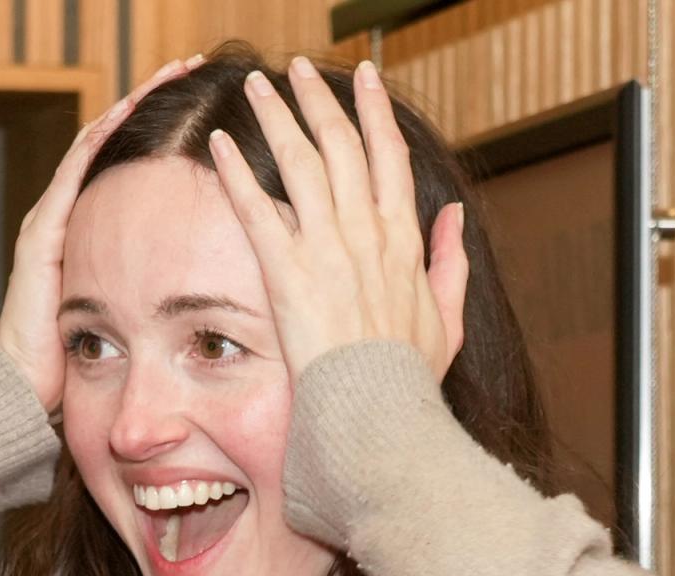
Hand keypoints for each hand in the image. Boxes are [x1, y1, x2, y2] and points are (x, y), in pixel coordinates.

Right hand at [0, 56, 203, 412]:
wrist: (26, 395)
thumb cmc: (82, 367)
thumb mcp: (135, 324)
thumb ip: (165, 297)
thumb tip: (222, 299)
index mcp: (95, 234)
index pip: (133, 164)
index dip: (166, 128)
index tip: (206, 99)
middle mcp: (70, 217)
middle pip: (115, 141)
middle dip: (152, 99)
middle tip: (190, 64)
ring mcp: (51, 221)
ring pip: (95, 144)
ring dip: (131, 105)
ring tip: (167, 72)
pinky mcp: (42, 235)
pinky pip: (73, 174)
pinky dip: (99, 140)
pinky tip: (123, 112)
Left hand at [207, 57, 467, 382]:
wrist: (376, 408)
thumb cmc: (408, 375)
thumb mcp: (447, 318)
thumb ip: (451, 262)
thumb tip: (454, 213)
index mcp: (402, 239)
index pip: (389, 156)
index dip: (374, 112)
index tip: (363, 78)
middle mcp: (366, 231)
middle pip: (341, 145)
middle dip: (319, 99)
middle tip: (298, 69)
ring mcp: (326, 248)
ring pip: (300, 162)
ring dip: (276, 117)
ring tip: (257, 87)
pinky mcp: (288, 271)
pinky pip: (257, 208)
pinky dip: (236, 172)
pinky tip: (220, 143)